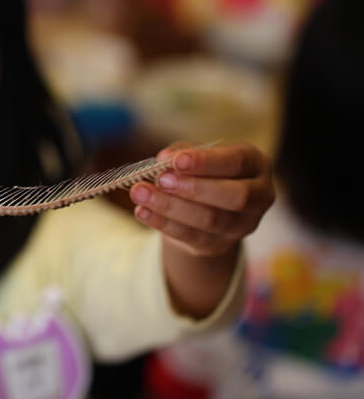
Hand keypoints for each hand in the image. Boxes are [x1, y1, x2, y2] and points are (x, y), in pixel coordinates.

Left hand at [129, 142, 274, 256]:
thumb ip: (182, 153)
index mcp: (256, 165)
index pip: (237, 162)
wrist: (204, 207)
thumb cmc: (202, 171)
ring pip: (210, 220)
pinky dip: (163, 223)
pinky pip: (191, 236)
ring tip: (141, 193)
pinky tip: (142, 211)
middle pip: (235, 196)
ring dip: (171, 206)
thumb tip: (164, 158)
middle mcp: (259, 196)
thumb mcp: (196, 156)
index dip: (207, 162)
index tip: (176, 160)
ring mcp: (242, 226)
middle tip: (161, 180)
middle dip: (195, 188)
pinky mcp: (219, 245)